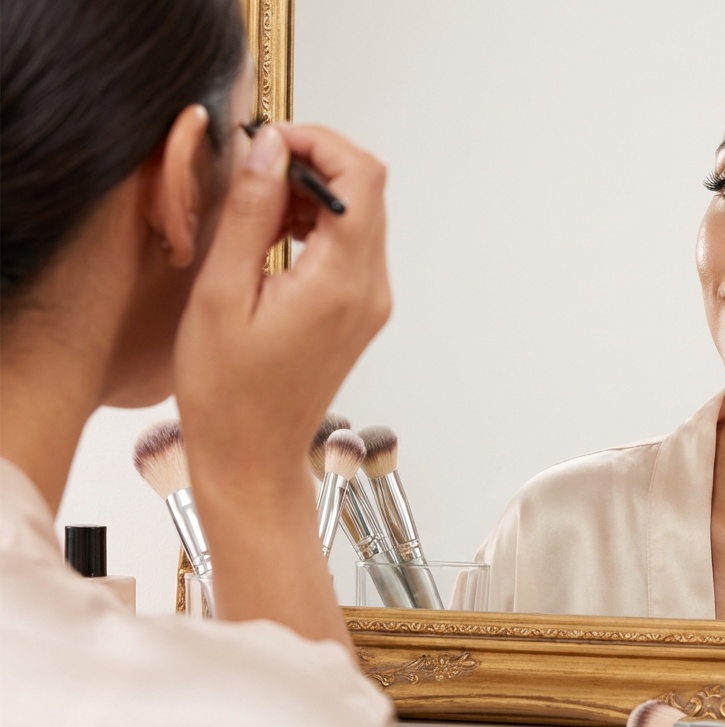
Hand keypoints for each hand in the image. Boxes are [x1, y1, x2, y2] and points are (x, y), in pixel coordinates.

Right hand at [174, 123, 389, 502]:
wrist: (251, 455)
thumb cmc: (228, 393)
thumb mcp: (222, 293)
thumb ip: (250, 213)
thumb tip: (268, 149)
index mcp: (341, 282)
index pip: (362, 177)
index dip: (318, 143)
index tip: (270, 141)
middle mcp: (370, 289)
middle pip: (366, 190)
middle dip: (312, 164)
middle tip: (255, 172)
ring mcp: (370, 301)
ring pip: (359, 214)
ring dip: (311, 196)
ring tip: (254, 213)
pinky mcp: (360, 310)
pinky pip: (349, 246)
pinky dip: (315, 226)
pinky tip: (270, 240)